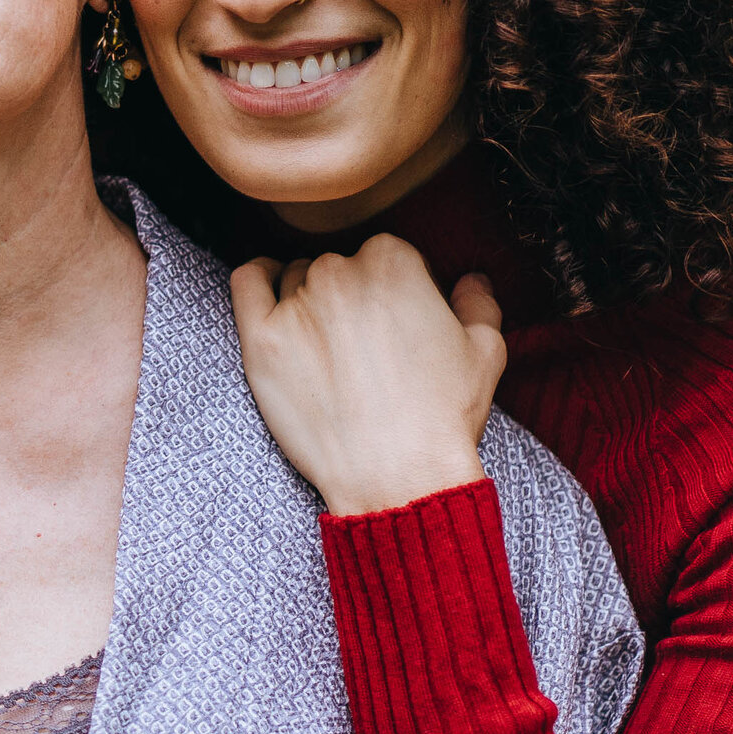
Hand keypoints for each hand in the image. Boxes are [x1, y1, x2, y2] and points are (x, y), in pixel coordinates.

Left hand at [227, 234, 504, 515]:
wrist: (398, 477)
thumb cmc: (442, 417)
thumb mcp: (485, 353)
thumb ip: (478, 303)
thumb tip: (471, 280)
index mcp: (394, 262)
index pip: (385, 255)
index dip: (394, 289)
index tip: (395, 323)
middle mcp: (340, 272)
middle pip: (338, 267)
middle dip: (350, 297)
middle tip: (361, 345)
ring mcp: (296, 303)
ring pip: (294, 277)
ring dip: (306, 298)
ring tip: (326, 346)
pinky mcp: (260, 337)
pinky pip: (247, 282)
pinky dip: (258, 279)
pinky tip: (268, 290)